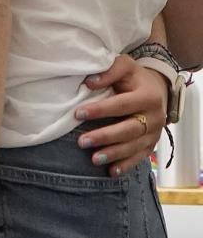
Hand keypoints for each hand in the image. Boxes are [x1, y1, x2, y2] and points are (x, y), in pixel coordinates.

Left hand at [76, 54, 167, 174]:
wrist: (158, 89)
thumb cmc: (134, 77)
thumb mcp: (124, 65)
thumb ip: (109, 70)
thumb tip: (89, 82)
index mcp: (148, 96)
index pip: (121, 105)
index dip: (100, 110)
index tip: (78, 114)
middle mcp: (155, 117)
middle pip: (129, 129)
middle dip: (105, 137)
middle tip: (82, 142)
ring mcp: (155, 132)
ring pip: (134, 146)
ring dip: (114, 154)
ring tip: (94, 159)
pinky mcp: (152, 143)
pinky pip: (140, 157)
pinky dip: (127, 165)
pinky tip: (112, 172)